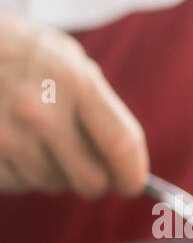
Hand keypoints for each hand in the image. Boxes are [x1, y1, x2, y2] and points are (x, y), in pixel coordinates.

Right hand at [0, 14, 148, 196]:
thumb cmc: (28, 59)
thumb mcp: (70, 64)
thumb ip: (101, 110)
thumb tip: (127, 168)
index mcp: (72, 81)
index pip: (119, 145)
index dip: (131, 173)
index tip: (131, 184)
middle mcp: (39, 109)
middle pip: (90, 180)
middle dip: (95, 180)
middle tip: (88, 167)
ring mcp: (7, 133)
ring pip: (53, 184)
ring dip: (54, 172)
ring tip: (39, 139)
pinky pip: (19, 184)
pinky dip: (22, 172)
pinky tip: (14, 142)